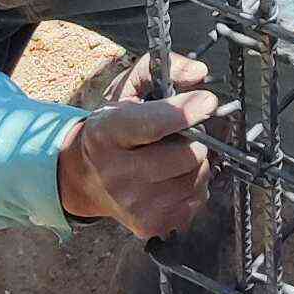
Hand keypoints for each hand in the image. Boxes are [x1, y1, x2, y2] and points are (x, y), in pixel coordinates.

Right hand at [59, 52, 217, 236]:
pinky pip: (198, 197)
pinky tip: (172, 177)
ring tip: (171, 155)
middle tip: (181, 134)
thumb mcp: (127, 88)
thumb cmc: (111, 130)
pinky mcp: (151, 224)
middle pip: (186, 155)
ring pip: (197, 176)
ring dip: (195, 162)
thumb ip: (163, 68)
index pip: (151, 124)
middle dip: (195, 139)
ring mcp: (134, 204)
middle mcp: (116, 173)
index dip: (185, 112)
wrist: (87, 177)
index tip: (207, 101)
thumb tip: (198, 73)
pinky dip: (193, 183)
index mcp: (106, 133)